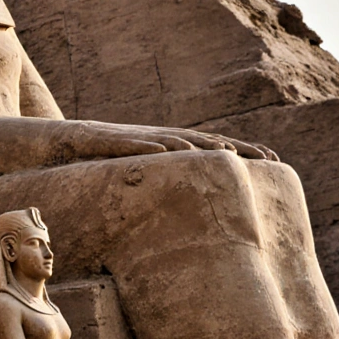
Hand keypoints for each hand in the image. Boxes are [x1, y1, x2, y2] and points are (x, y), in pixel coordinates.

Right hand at [65, 121, 277, 160]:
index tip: (274, 159)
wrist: (63, 141)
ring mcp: (137, 137)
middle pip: (202, 140)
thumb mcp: (139, 171)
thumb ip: (166, 179)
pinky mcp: (112, 140)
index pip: (211, 147)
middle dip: (235, 147)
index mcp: (169, 145)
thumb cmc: (103, 158)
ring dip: (199, 144)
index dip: (242, 151)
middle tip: (267, 157)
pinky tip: (169, 150)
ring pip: (172, 138)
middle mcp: (159, 138)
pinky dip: (153, 146)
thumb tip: (193, 201)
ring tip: (225, 150)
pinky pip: (134, 143)